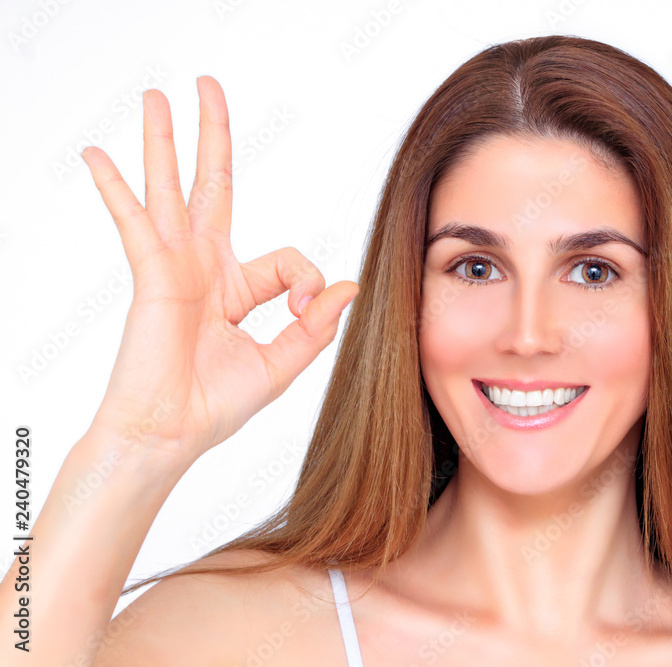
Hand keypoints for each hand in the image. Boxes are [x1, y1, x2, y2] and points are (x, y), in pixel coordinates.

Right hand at [80, 76, 357, 464]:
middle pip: (213, 187)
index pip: (286, 259)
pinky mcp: (153, 277)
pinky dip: (116, 189)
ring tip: (154, 95)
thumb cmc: (215, 406)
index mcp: (237, 288)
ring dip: (163, 141)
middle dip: (212, 137)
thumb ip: (315, 325)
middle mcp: (204, 268)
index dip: (307, 282)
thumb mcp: (281, 362)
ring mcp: (175, 267)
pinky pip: (134, 223)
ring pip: (170, 189)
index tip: (306, 312)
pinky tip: (95, 154)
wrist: (169, 435)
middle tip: (207, 86)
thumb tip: (349, 286)